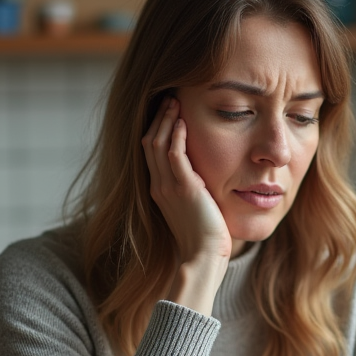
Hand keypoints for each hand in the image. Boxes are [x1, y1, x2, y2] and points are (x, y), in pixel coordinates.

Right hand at [142, 96, 230, 263]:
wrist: (204, 257)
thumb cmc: (205, 238)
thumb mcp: (195, 208)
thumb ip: (194, 190)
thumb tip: (204, 179)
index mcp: (159, 190)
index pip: (151, 152)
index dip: (157, 129)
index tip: (168, 112)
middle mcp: (158, 186)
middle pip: (149, 142)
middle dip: (158, 118)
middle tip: (169, 98)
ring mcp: (168, 187)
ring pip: (158, 144)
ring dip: (166, 120)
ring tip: (175, 101)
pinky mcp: (184, 189)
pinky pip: (174, 155)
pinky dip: (176, 136)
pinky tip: (183, 122)